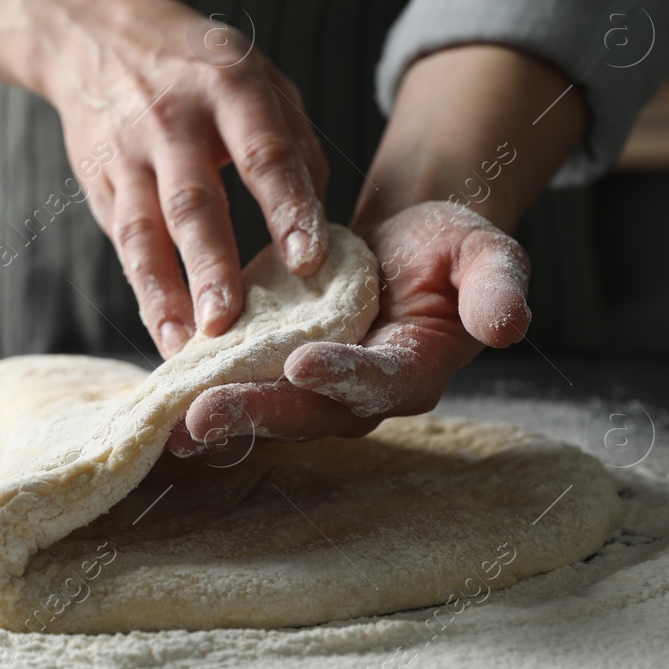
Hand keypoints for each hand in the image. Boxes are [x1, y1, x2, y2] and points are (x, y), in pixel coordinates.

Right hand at [0, 0, 329, 355]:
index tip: (310, 260)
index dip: (286, 207)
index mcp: (228, 87)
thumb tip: (320, 223)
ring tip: (188, 344)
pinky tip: (165, 334)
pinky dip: (146, 294)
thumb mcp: (257, 76)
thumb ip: (294, 143)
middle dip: (212, 264)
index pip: (263, 152)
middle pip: (193, 202)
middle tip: (231, 321)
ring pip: (146, 233)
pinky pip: (124, 245)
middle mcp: (173, 122)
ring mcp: (129, 156)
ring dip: (166, 293)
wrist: (94, 35)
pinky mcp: (100, 184)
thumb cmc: (196, 65)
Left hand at [168, 43, 586, 455]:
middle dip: (257, 414)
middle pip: (308, 412)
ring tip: (173, 424)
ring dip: (221, 418)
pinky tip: (161, 403)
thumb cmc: (447, 248)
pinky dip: (201, 397)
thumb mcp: (485, 253)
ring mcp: (315, 391)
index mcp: (413, 369)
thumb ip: (496, 285)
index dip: (342, 376)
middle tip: (205, 415)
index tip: (301, 363)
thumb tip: (508, 324)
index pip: (377, 381)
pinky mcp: (275, 374)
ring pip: (267, 411)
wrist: (401, 244)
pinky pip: (239, 391)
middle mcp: (361, 394)